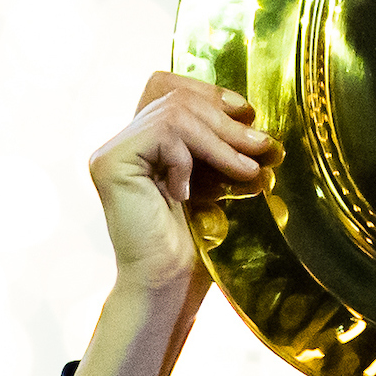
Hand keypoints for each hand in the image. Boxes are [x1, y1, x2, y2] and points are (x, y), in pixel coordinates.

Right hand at [91, 72, 271, 300]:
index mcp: (150, 144)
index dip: (209, 92)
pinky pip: (162, 131)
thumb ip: (226, 147)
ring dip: (220, 140)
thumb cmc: (198, 247)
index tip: (247, 114)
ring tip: (247, 171)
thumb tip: (257, 119)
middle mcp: (127, 142)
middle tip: (265, 148)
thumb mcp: (220, 184)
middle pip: (177, 97)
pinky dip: (190, 156)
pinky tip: (191, 193)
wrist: (169, 288)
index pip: (172, 87)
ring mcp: (113, 150)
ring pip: (174, 111)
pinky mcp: (110, 161)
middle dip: (227, 121)